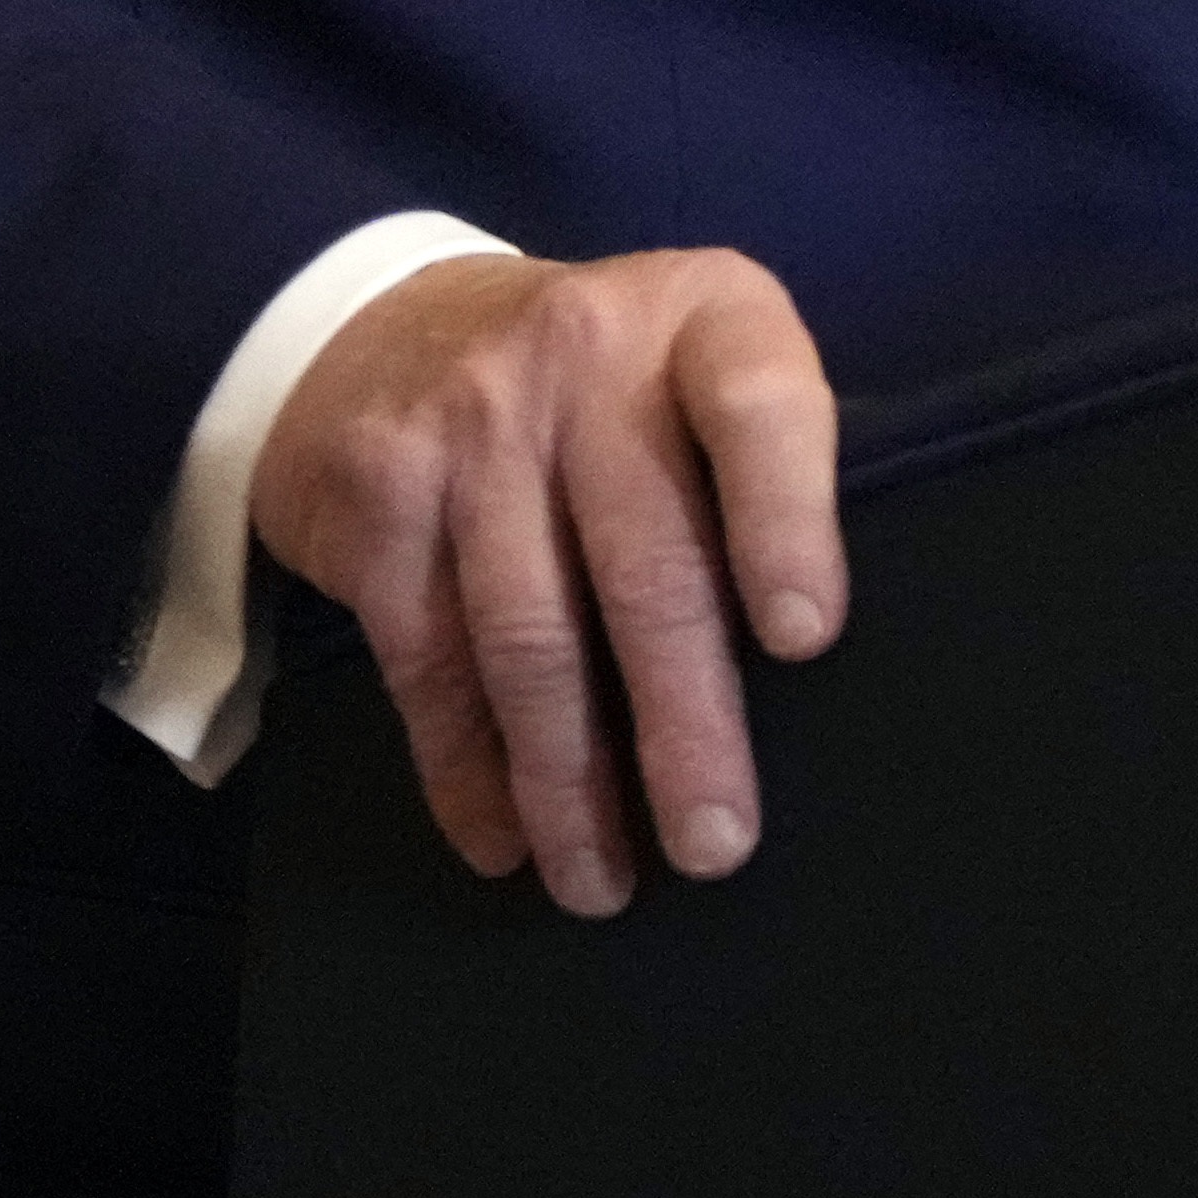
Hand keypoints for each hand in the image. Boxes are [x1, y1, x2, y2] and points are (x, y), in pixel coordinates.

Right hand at [246, 247, 844, 915]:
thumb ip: (758, 465)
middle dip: (684, 720)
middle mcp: (583, 353)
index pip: (758, 405)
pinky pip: (428, 662)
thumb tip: (819, 671)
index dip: (785, 521)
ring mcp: (469, 425)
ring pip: (527, 633)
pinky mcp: (378, 498)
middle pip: (644, 559)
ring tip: (606, 881)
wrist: (389, 329)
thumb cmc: (608, 381)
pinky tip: (504, 841)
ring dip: (569, 779)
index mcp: (702, 316)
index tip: (806, 642)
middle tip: (717, 843)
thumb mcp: (697, 364)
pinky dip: (467, 769)